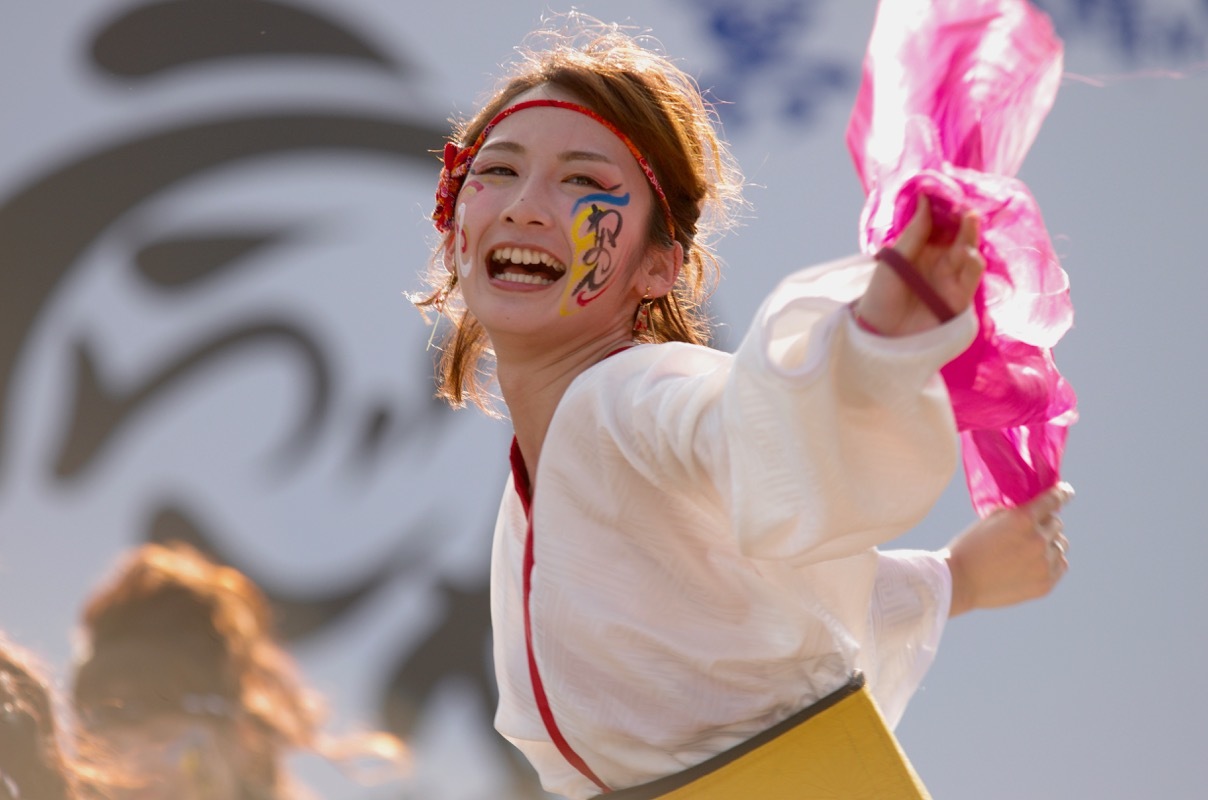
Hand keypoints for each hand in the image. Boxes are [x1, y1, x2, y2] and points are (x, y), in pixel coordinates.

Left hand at [854, 196, 985, 335]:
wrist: (880, 338)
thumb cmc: (880, 297)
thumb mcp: (894, 261)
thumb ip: (914, 233)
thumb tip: (925, 199)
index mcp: (920, 249)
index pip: (938, 222)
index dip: (944, 206)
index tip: (948, 188)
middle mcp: (938, 261)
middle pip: (956, 234)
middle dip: (962, 218)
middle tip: (965, 202)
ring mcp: (950, 278)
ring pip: (968, 252)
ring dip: (970, 236)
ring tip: (969, 219)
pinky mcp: (959, 297)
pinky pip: (971, 278)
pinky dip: (974, 264)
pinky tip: (970, 253)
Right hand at [946, 483, 1072, 616]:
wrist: (959, 583)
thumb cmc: (969, 548)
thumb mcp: (988, 520)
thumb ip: (1014, 512)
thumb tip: (1032, 507)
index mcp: (1022, 519)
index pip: (1053, 500)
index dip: (1062, 493)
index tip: (1066, 491)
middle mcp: (1037, 540)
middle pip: (1056, 523)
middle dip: (1045, 523)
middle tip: (1029, 530)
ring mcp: (1044, 563)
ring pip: (1060, 544)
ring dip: (1049, 543)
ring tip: (1028, 550)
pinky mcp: (1045, 583)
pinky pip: (1060, 564)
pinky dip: (1051, 561)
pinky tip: (1034, 563)